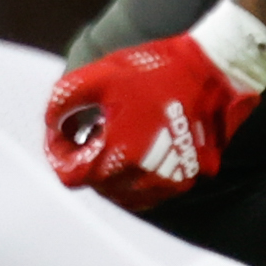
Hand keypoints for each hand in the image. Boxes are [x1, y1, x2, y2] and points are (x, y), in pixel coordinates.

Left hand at [44, 35, 259, 210]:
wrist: (213, 72)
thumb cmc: (156, 71)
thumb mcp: (99, 76)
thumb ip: (62, 102)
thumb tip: (52, 124)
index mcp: (118, 157)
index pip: (70, 175)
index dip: (58, 152)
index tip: (62, 132)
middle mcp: (143, 179)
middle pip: (95, 184)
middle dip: (86, 157)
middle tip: (92, 127)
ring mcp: (168, 183)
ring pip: (121, 193)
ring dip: (109, 171)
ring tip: (115, 137)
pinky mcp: (186, 178)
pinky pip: (149, 193)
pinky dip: (134, 179)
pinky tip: (136, 149)